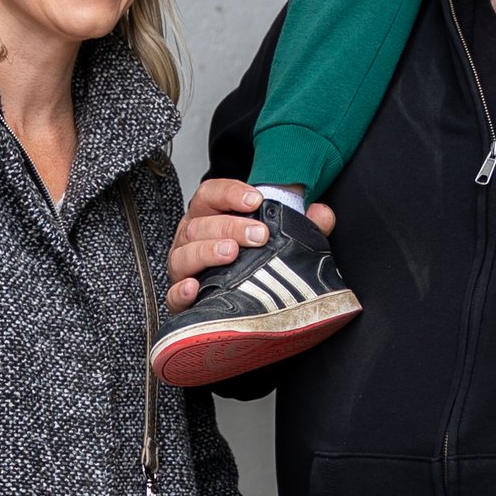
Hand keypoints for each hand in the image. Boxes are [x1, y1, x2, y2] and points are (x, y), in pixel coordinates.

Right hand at [167, 178, 335, 310]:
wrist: (234, 302)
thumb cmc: (251, 260)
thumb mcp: (277, 239)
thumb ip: (300, 225)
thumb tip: (322, 214)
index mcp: (209, 216)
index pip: (210, 194)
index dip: (230, 193)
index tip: (256, 200)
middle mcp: (191, 237)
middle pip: (200, 224)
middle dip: (229, 226)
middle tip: (259, 235)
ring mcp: (182, 267)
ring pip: (184, 254)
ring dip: (206, 252)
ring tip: (231, 254)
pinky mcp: (180, 298)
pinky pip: (173, 295)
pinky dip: (181, 291)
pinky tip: (195, 288)